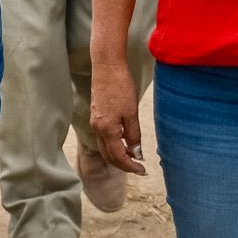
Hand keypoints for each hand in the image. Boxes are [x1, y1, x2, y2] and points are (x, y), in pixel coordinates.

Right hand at [90, 57, 147, 174]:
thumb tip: (136, 154)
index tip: (142, 171)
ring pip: (105, 148)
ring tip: (134, 157)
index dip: (130, 166)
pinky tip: (126, 141)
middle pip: (109, 156)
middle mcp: (97, 128)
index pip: (117, 157)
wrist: (107, 67)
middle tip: (139, 168)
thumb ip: (133, 135)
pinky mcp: (96, 116)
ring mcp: (95, 122)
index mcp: (106, 129)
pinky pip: (104, 138)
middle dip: (123, 165)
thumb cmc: (121, 87)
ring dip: (118, 156)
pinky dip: (114, 145)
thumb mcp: (131, 113)